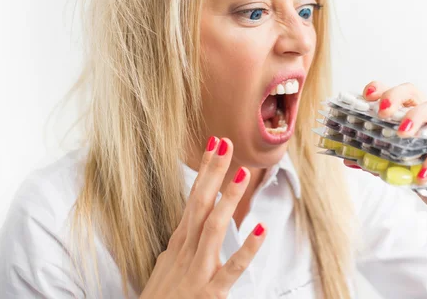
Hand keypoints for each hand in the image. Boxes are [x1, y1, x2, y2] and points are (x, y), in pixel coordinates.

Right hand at [140, 137, 265, 298]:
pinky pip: (231, 269)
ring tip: (242, 174)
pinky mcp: (210, 293)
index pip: (193, 199)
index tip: (214, 145)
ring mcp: (197, 271)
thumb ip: (178, 247)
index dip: (204, 172)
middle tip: (225, 143)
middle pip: (199, 204)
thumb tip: (183, 230)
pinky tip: (261, 229)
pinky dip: (247, 249)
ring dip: (227, 200)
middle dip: (212, 173)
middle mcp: (186, 251)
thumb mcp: (165, 268)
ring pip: (212, 228)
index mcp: (179, 243)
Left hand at [343, 82, 426, 275]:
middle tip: (382, 111)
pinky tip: (423, 175)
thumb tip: (349, 158)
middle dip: (395, 96)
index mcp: (415, 121)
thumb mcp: (403, 176)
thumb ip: (381, 164)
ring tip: (401, 135)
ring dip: (415, 118)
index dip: (381, 90)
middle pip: (414, 93)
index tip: (365, 95)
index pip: (396, 98)